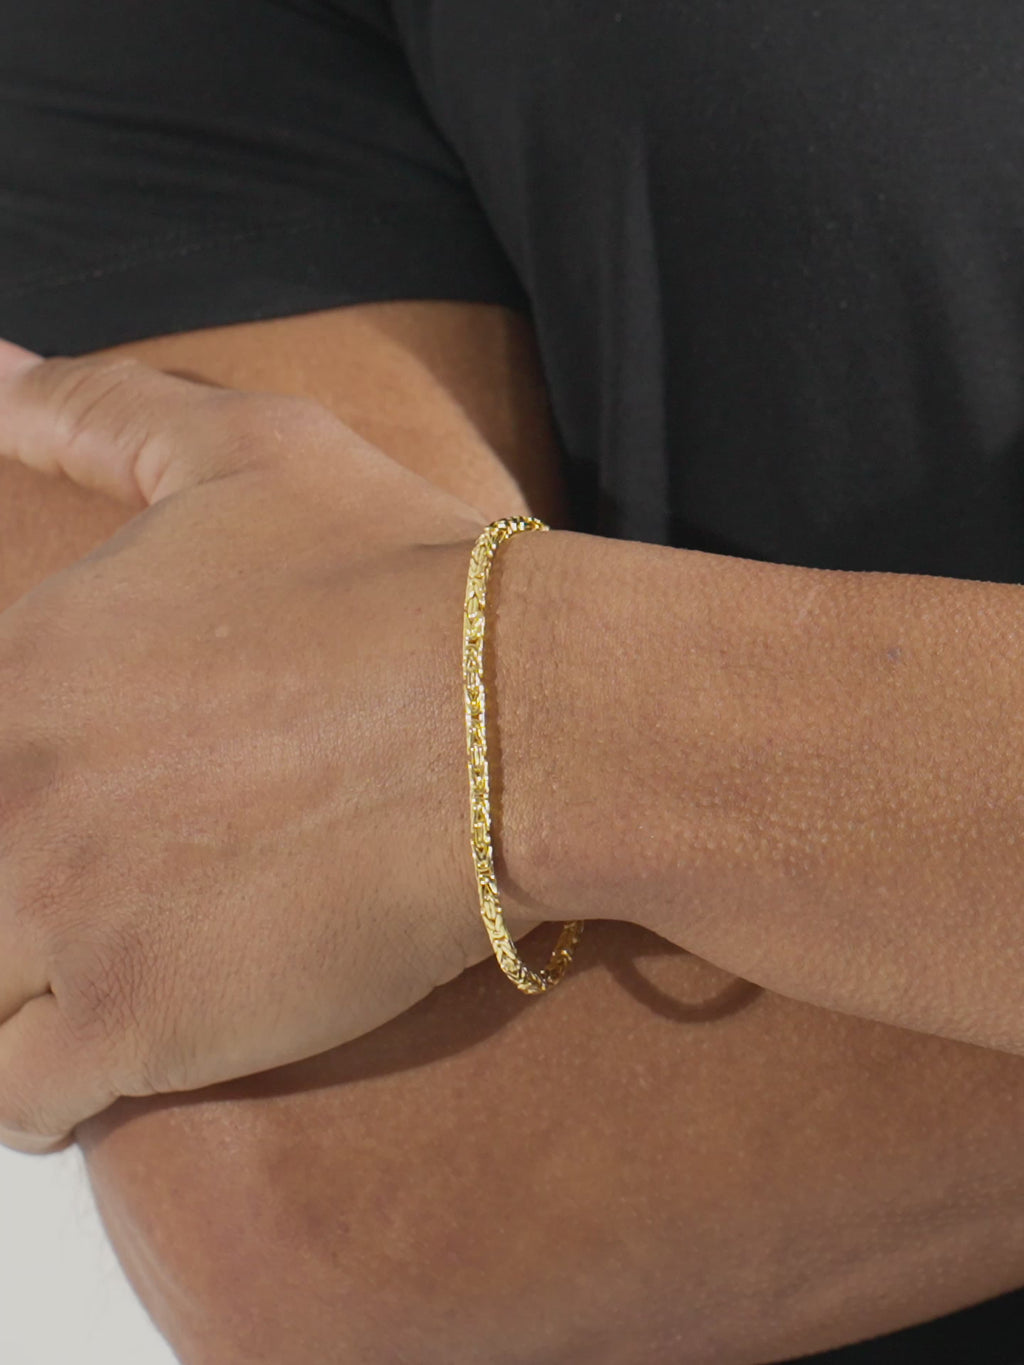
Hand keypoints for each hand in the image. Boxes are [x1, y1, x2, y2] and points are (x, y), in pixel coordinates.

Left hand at [0, 340, 536, 1152]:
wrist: (524, 716)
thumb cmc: (402, 578)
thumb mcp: (249, 452)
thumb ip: (102, 413)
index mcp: (19, 669)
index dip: (14, 793)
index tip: (65, 808)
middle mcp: (11, 792)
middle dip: (12, 896)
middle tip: (89, 894)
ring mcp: (64, 916)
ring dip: (11, 996)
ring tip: (86, 976)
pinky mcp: (140, 1025)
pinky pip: (21, 1102)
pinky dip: (52, 1089)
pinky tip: (116, 1049)